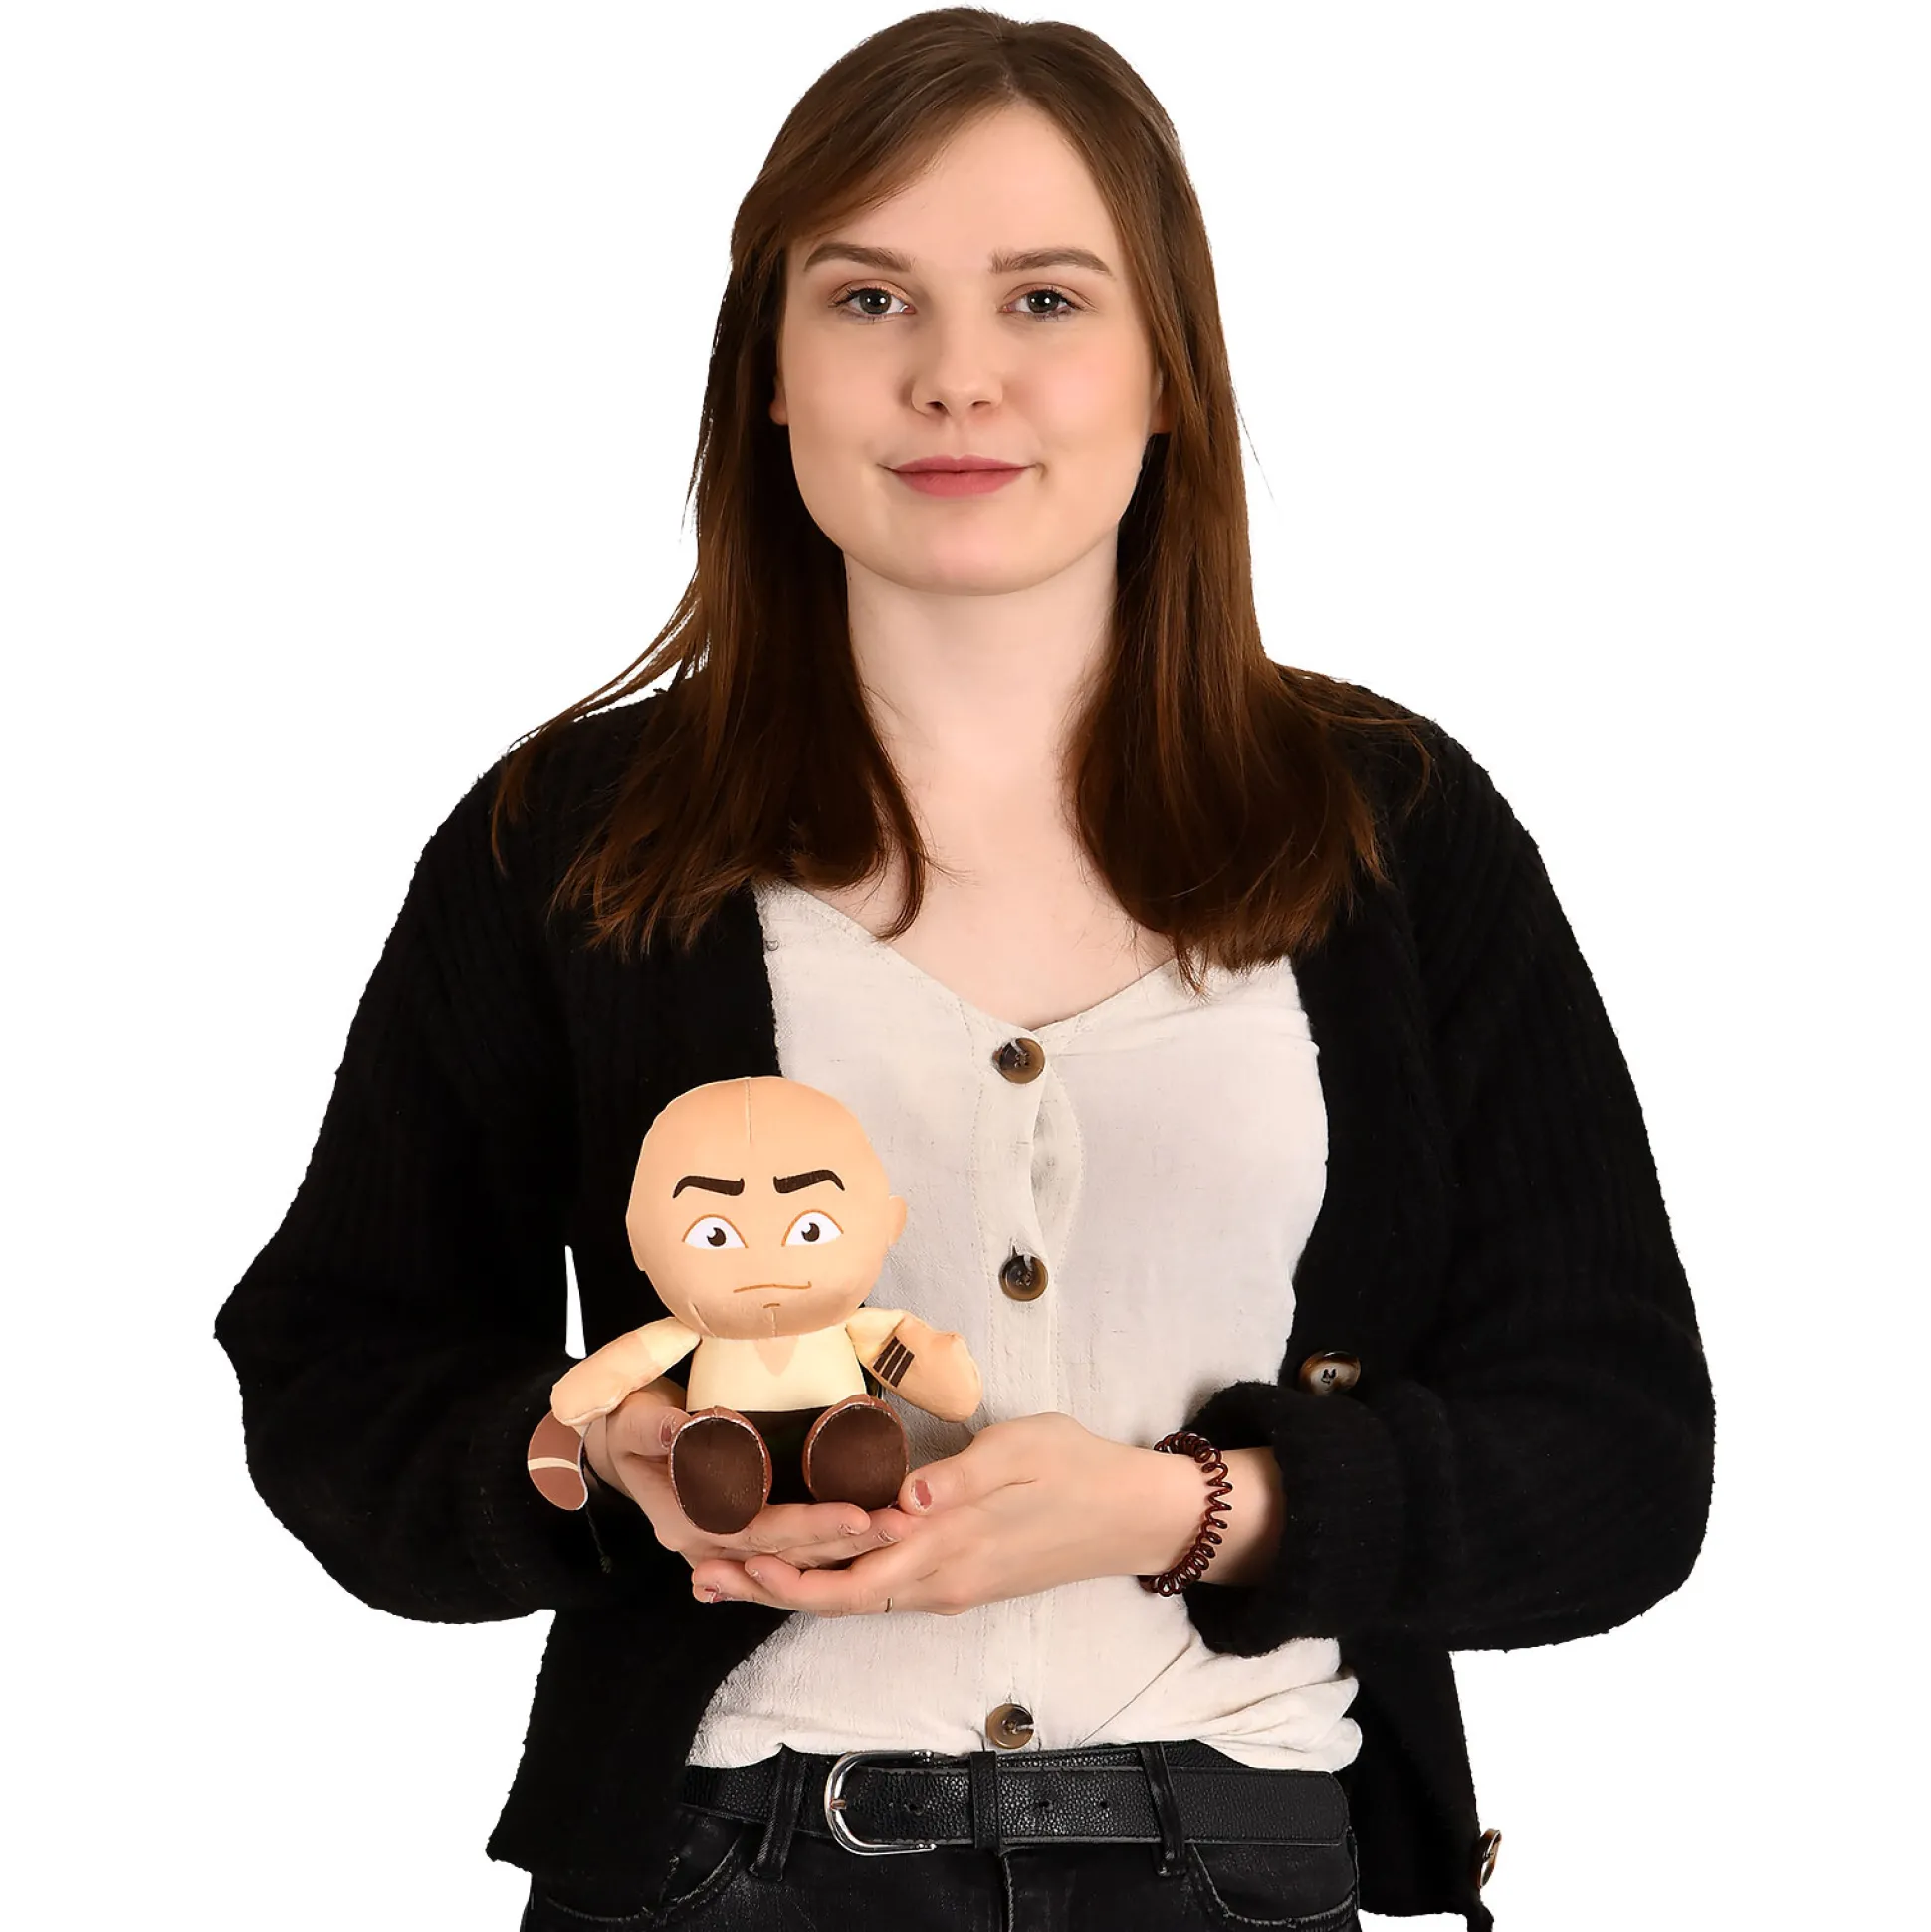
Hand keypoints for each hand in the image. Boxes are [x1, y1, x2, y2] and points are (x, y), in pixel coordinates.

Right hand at [585, 1378, 896, 1575]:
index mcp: (687, 1522)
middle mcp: (710, 1544)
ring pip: (797, 1557)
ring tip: (901, 1526)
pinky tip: (873, 1535)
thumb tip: (682, 1430)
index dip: (808, 1527)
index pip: (758, 1533)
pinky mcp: (745, 1534)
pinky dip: (833, 1545)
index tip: (857, 1514)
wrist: (620, 1444)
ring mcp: (728, 1545)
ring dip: (850, 1546)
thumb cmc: (630, 1426)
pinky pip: (792, 1551)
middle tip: (901, 1524)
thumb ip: (656, 1427)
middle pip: (789, 1553)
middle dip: (847, 1541)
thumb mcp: (632, 1421)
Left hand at [688, 1412, 1170, 1614]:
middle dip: (770, 1589)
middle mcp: (942, 1580)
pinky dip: (831, 1580)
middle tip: (702, 1574)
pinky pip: (881, 1589)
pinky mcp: (959, 1579)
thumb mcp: (1025, 1451)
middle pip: (841, 1598)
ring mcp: (949, 1586)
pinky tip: (803, 1563)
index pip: (855, 1577)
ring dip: (794, 1586)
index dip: (792, 1575)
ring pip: (857, 1598)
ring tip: (729, 1573)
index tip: (735, 1558)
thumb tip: (904, 1497)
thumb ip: (962, 1476)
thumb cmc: (1079, 1468)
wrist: (1133, 1516)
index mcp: (952, 1546)